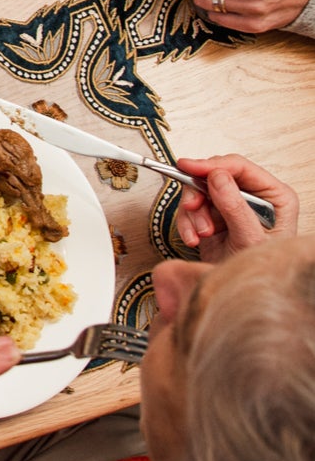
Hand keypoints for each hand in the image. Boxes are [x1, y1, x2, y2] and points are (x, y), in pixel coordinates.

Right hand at [174, 154, 298, 261]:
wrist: (242, 295)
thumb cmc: (260, 272)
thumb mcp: (250, 239)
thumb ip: (235, 208)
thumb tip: (217, 177)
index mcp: (274, 197)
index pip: (240, 168)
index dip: (213, 165)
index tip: (189, 167)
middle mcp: (253, 199)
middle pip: (215, 177)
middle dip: (200, 194)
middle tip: (192, 207)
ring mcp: (232, 208)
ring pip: (199, 192)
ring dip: (193, 213)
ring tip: (201, 233)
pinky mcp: (214, 218)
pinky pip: (190, 209)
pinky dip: (187, 223)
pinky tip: (194, 238)